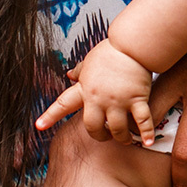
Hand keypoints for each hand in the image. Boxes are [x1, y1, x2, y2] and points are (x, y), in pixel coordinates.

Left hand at [35, 40, 155, 144]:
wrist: (132, 45)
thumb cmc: (112, 51)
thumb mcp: (90, 60)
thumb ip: (80, 71)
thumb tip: (69, 75)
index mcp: (86, 88)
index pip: (63, 103)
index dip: (50, 116)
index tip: (38, 126)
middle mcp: (99, 97)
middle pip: (92, 127)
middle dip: (99, 135)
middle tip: (105, 136)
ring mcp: (118, 100)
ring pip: (117, 129)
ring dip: (122, 138)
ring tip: (126, 139)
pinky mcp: (137, 99)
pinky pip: (142, 121)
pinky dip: (146, 133)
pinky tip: (147, 142)